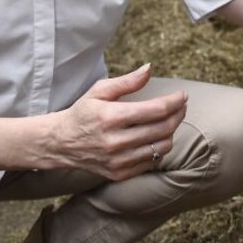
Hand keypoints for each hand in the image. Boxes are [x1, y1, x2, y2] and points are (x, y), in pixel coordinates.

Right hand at [46, 64, 186, 180]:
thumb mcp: (99, 91)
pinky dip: (159, 147)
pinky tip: (156, 136)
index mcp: (110, 117)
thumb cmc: (82, 112)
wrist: (60, 143)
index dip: (174, 101)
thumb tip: (149, 68)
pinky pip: (152, 161)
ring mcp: (117, 161)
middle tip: (181, 106)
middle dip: (178, 114)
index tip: (182, 95)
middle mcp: (115, 141)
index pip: (156, 110)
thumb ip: (126, 81)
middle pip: (163, 128)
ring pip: (161, 146)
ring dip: (171, 131)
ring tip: (170, 120)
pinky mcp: (119, 174)